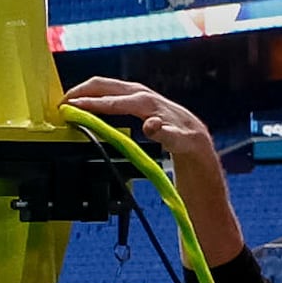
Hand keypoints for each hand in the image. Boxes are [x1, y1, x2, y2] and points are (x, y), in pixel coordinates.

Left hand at [67, 74, 238, 255]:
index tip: (67, 99)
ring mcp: (185, 126)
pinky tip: (151, 127)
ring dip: (118, 103)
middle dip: (98, 89)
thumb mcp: (154, 145)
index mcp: (160, 111)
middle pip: (132, 89)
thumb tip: (96, 123)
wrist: (213, 193)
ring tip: (92, 106)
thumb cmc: (181, 170)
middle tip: (70, 100)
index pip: (124, 90)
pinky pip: (179, 137)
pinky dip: (164, 131)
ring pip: (151, 105)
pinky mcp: (195, 147)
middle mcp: (171, 112)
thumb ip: (133, 131)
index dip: (94, 90)